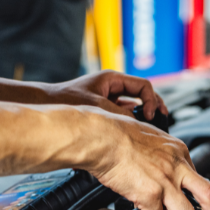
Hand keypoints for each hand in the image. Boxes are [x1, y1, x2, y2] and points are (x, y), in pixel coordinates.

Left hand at [46, 70, 167, 119]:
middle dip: (153, 106)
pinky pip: (124, 114)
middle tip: (161, 118)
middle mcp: (113, 87)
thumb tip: (139, 124)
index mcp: (113, 79)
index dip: (152, 100)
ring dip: (142, 115)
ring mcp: (109, 98)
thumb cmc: (67, 100)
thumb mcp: (98, 107)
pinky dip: (131, 121)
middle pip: (143, 94)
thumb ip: (120, 114)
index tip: (151, 115)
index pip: (143, 86)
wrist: (48, 105)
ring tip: (150, 126)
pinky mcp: (104, 109)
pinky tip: (133, 130)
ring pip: (134, 105)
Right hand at [84, 109, 209, 209]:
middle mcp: (176, 167)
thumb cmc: (118, 134)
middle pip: (209, 195)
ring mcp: (165, 182)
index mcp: (178, 151)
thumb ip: (164, 156)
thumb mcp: (153, 138)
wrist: (103, 137)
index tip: (194, 201)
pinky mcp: (150, 194)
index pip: (199, 178)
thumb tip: (165, 170)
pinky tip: (139, 205)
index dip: (195, 194)